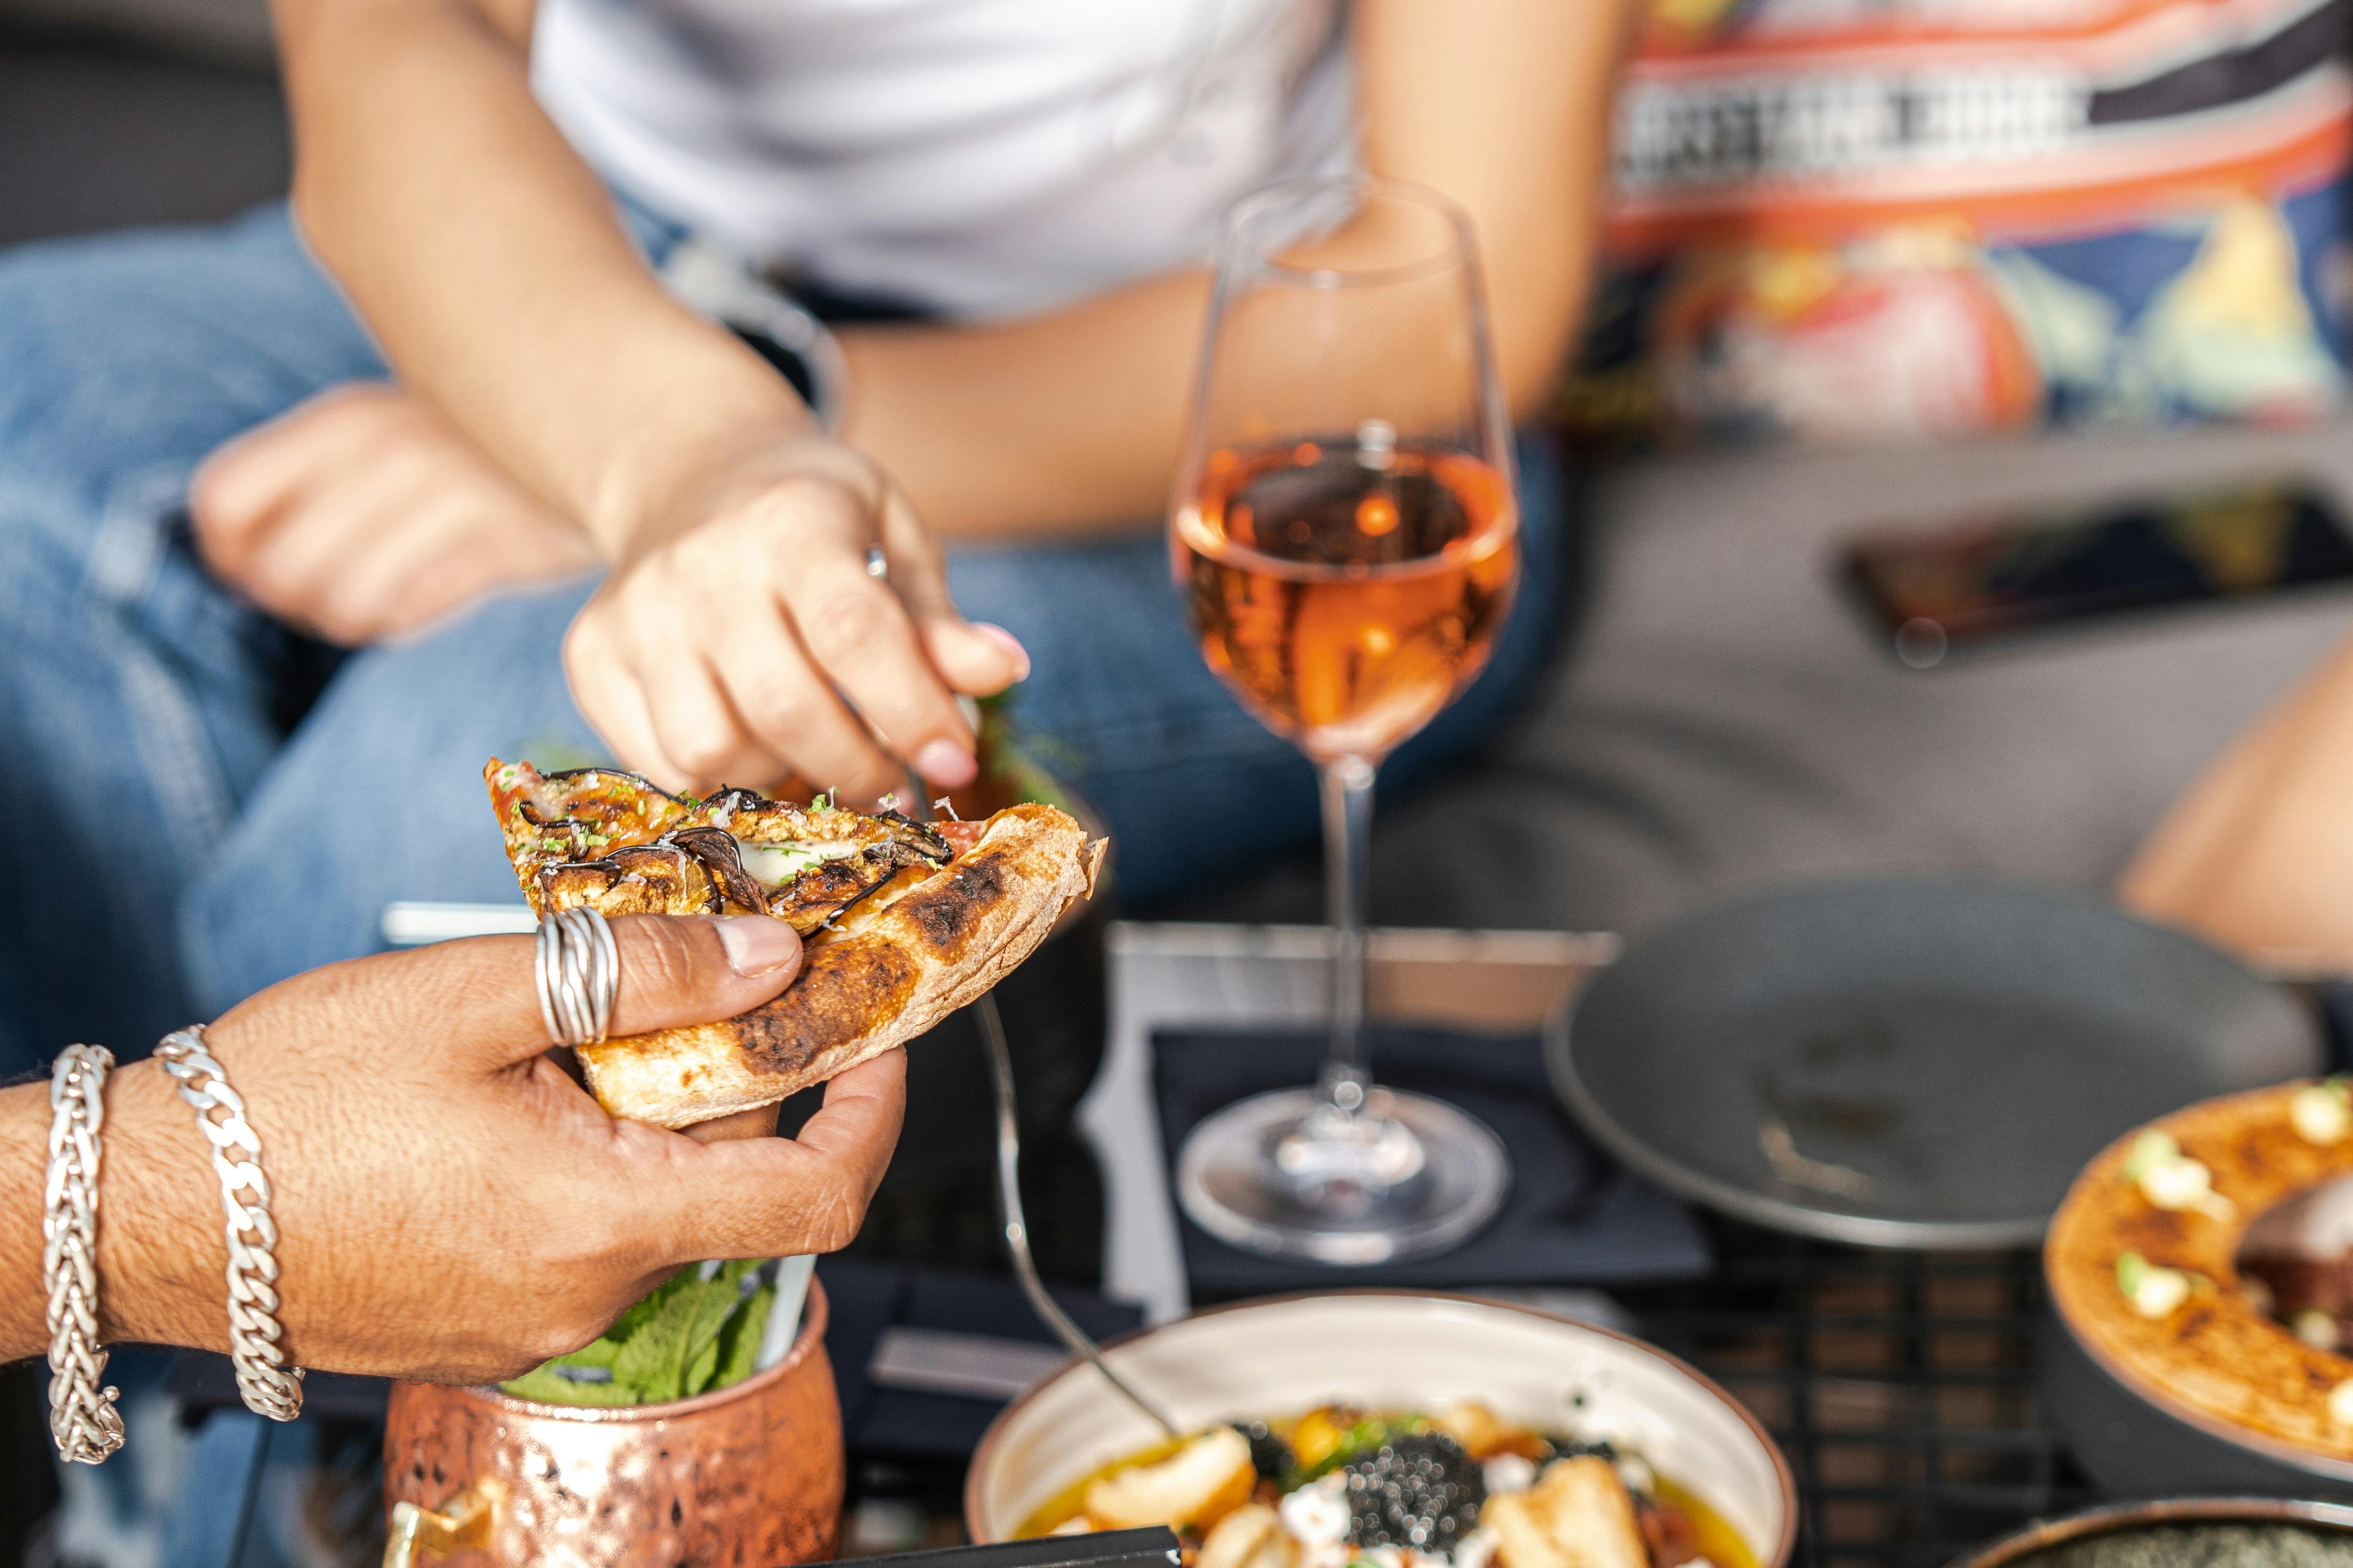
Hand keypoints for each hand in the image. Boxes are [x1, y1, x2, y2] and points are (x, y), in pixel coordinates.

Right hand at [92, 914, 903, 1382]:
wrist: (142, 1207)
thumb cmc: (292, 1099)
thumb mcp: (478, 996)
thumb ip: (642, 974)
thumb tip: (774, 956)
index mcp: (605, 1222)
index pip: (816, 1193)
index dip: (874, 1112)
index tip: (878, 1037)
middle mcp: (585, 1296)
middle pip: (729, 1185)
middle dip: (731, 1080)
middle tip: (686, 980)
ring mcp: (532, 1322)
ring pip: (653, 1203)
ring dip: (647, 1115)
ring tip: (562, 1032)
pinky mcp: (483, 1324)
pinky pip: (584, 1236)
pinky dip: (588, 1160)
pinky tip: (515, 1097)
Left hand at [191, 382, 601, 645]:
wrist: (614, 426)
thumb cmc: (477, 449)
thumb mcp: (385, 433)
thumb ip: (309, 480)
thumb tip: (236, 568)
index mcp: (346, 419)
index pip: (223, 500)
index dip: (228, 554)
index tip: (257, 568)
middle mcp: (388, 451)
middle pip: (278, 569)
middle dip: (293, 602)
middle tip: (329, 596)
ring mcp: (449, 495)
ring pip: (342, 601)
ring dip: (350, 619)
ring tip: (379, 603)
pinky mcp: (505, 540)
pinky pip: (414, 610)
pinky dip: (403, 619)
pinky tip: (424, 598)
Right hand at [564, 436, 1029, 804]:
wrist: (691, 474)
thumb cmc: (814, 517)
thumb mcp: (892, 538)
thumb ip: (938, 618)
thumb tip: (1003, 671)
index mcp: (788, 522)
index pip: (855, 634)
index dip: (912, 712)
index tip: (955, 763)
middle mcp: (698, 567)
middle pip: (785, 709)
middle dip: (857, 768)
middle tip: (894, 780)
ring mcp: (635, 615)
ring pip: (712, 753)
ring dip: (781, 777)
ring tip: (816, 752)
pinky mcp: (591, 658)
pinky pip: (660, 765)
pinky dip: (719, 779)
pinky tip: (755, 744)